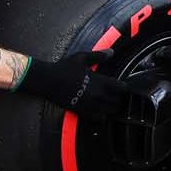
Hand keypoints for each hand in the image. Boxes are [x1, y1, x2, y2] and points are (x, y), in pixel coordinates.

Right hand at [17, 51, 135, 119]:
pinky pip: (98, 118)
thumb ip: (98, 56)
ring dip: (112, 107)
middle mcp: (97, 95)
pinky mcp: (82, 112)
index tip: (122, 86)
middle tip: (116, 95)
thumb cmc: (64, 68)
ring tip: (109, 103)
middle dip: (119, 98)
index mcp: (99, 81)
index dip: (123, 87)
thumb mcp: (82, 58)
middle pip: (117, 101)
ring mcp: (90, 105)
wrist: (47, 81)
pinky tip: (100, 110)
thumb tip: (112, 52)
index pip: (120, 88)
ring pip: (109, 111)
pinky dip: (102, 115)